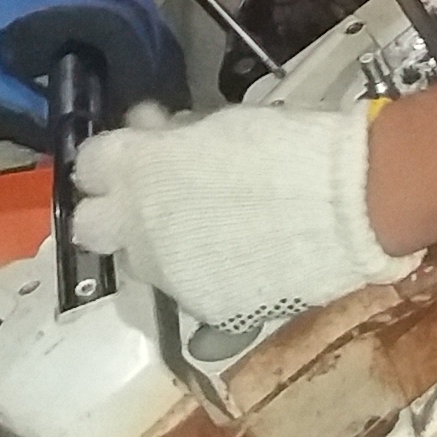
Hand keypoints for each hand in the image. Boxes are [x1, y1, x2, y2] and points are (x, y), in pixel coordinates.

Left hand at [72, 104, 412, 325]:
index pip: (90, 165)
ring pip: (138, 263)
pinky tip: (237, 263)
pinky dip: (202, 278)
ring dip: (158, 247)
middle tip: (152, 203)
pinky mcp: (201, 309)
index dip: (112, 161)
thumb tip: (151, 133)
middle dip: (113, 215)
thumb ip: (171, 140)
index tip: (137, 154)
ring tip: (211, 234)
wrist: (346, 202)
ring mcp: (166, 274)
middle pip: (92, 226)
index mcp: (137, 168)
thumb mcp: (216, 128)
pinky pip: (185, 293)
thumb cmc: (286, 146)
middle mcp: (136, 226)